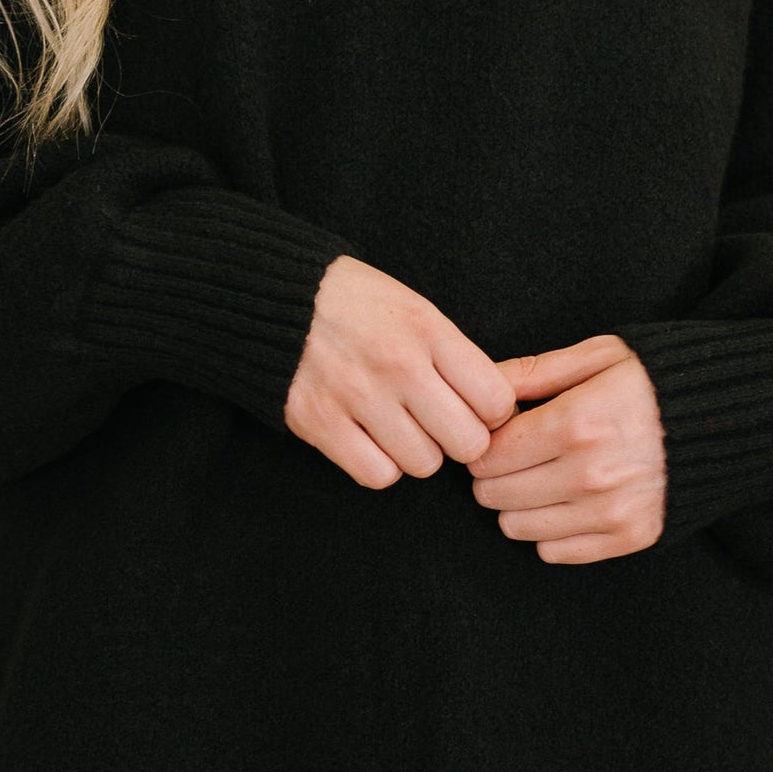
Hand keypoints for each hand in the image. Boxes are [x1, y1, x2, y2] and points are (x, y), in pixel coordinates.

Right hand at [286, 255, 516, 489]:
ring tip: (398, 427)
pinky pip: (378, 475)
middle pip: (468, 442)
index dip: (491, 413)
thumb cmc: (355, 304)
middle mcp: (398, 363)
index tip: (473, 406)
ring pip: (424, 464)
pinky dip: (380, 466)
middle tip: (440, 425)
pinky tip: (371, 440)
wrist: (274, 296)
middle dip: (459, 440)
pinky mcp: (321, 422)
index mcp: (427, 329)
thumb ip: (454, 355)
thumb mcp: (415, 308)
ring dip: (417, 452)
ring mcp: (358, 395)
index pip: (496, 401)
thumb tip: (498, 408)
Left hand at [467, 335, 665, 563]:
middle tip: (513, 459)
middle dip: (493, 475)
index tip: (496, 436)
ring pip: (517, 527)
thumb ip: (532, 371)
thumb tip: (478, 384)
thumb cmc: (656, 381)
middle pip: (495, 494)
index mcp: (577, 423)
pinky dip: (551, 532)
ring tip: (538, 479)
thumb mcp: (597, 356)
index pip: (489, 453)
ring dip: (517, 506)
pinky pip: (555, 553)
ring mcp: (611, 511)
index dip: (482, 444)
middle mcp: (591, 473)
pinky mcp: (631, 537)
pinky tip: (566, 503)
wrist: (730, 417)